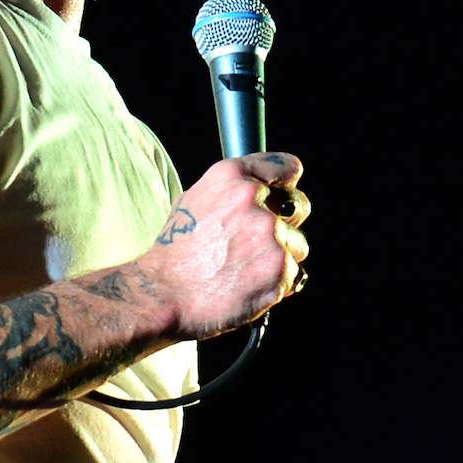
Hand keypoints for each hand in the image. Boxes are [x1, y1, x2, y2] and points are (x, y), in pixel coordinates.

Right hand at [139, 153, 309, 339]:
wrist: (163, 294)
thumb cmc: (175, 252)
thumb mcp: (195, 199)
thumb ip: (234, 190)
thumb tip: (263, 191)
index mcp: (233, 176)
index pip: (287, 168)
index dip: (287, 185)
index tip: (285, 196)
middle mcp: (254, 199)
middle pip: (299, 206)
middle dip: (286, 223)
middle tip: (257, 243)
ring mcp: (269, 234)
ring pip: (297, 245)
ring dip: (280, 257)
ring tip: (244, 269)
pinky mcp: (279, 267)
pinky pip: (294, 274)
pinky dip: (276, 283)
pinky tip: (248, 285)